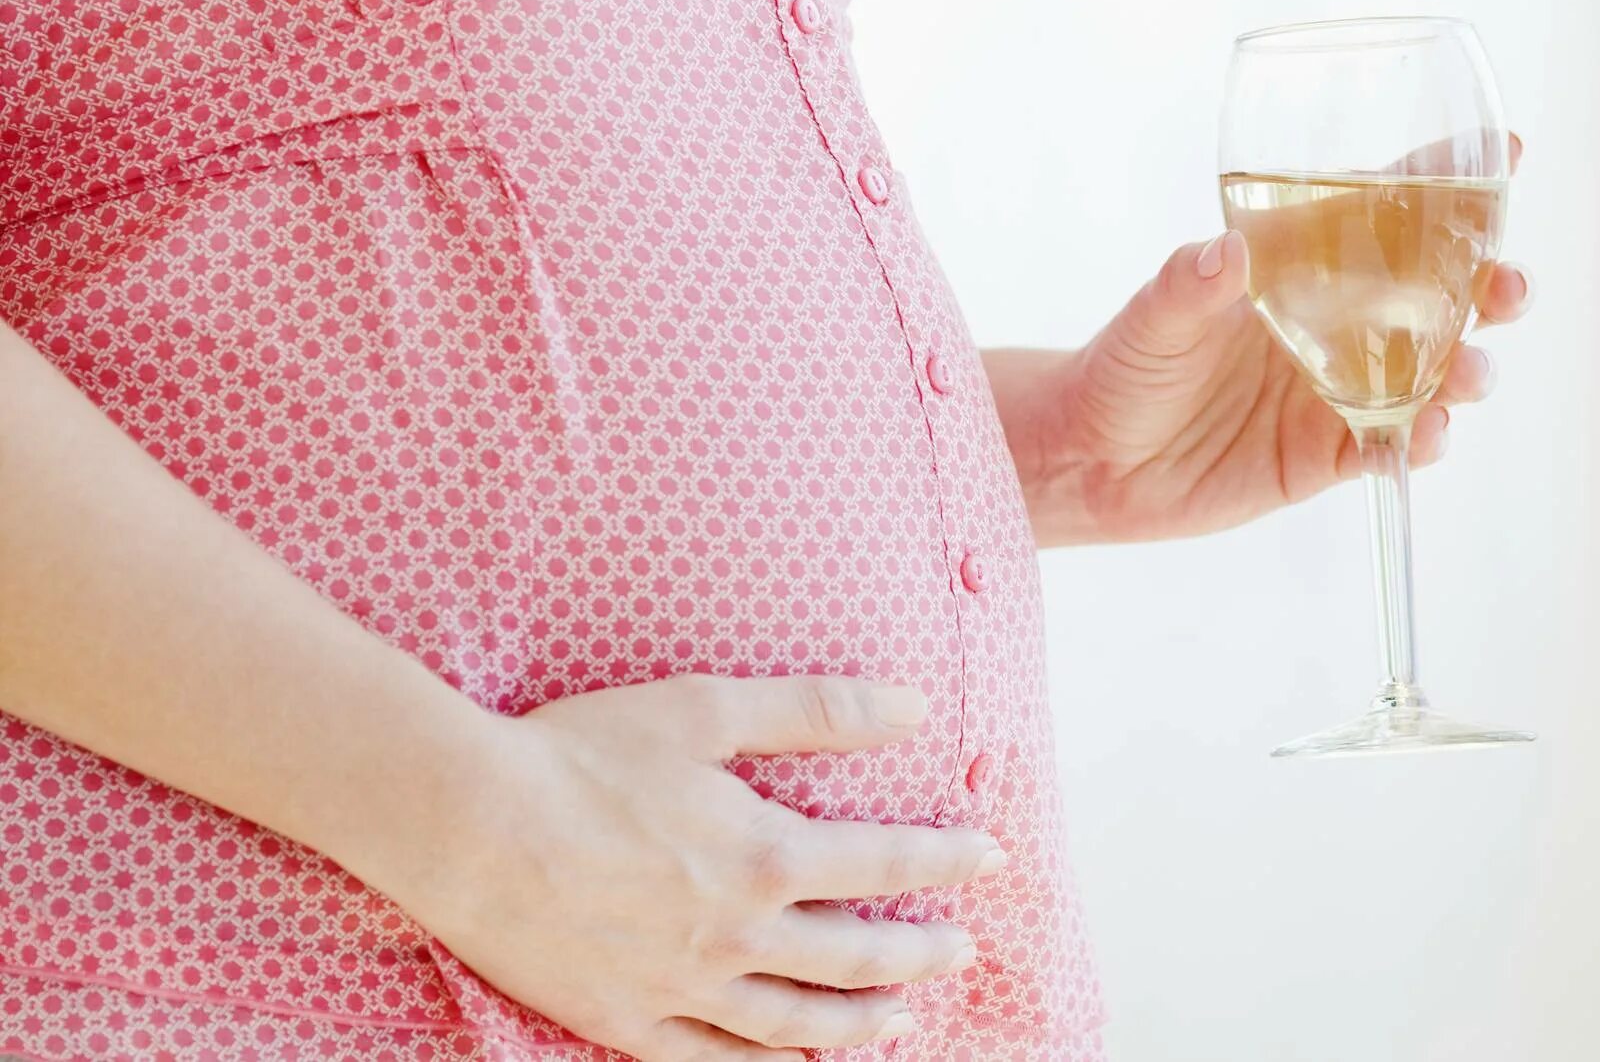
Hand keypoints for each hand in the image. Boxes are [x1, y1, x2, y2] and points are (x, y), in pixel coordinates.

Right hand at [387, 674, 1002, 1060]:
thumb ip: (816, 710)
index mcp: (763, 855)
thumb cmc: (589, 753)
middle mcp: (737, 936)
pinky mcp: (628, 1024)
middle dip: (922, 951)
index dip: (945, 861)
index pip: (883, 865)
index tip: (991, 858)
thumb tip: (915, 707)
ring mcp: (683, 991)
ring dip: (863, 1022)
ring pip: (798, 1027)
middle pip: (855, 956)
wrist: (472, 826)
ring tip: (906, 1018)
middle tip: (967, 948)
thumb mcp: (709, 708)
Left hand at [1032, 135, 1534, 543]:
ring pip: (1432, 371)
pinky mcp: (1330, 454)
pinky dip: (1423, 436)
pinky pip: (1395, 442)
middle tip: (1507, 285)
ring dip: (1467, 367)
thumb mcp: (1150, 318)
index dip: (1448, 180)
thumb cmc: (1124, 366)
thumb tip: (1227, 251)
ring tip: (1470, 371)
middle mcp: (1336, 324)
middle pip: (1438, 295)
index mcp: (1299, 266)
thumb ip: (1188, 285)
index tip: (1506, 148)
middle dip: (1487, 284)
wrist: (1094, 460)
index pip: (1385, 212)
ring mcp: (1339, 389)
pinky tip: (1430, 429)